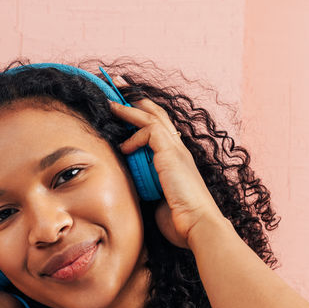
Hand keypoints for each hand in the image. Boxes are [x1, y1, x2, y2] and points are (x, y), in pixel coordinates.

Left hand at [107, 78, 224, 249]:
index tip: (126, 105)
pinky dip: (134, 137)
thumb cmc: (179, 219)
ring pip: (152, 117)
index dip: (143, 114)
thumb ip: (145, 184)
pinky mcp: (171, 153)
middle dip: (136, 98)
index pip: (159, 128)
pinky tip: (125, 148)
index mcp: (176, 159)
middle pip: (156, 113)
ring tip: (111, 101)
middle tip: (118, 82)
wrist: (197, 225)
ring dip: (129, 108)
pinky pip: (149, 132)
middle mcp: (178, 150)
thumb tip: (129, 182)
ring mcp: (176, 150)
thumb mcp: (156, 197)